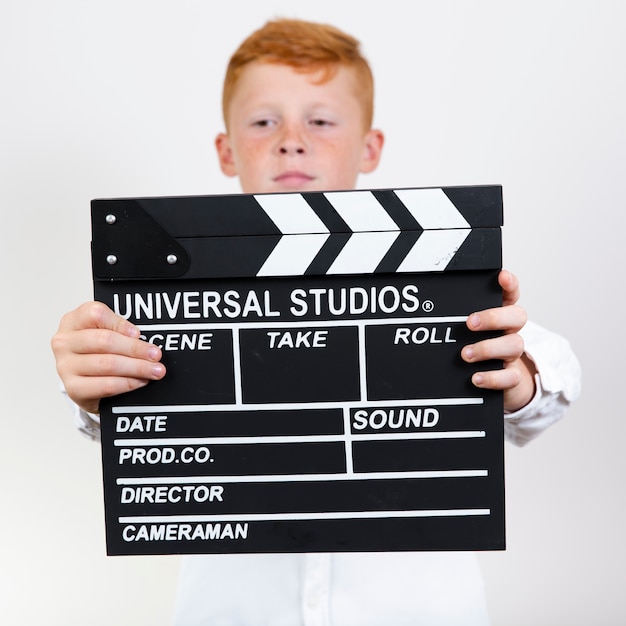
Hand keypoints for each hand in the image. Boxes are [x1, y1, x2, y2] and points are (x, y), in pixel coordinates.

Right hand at [51, 301, 165, 413]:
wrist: (83, 381)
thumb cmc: (97, 352)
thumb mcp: (104, 333)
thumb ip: (120, 330)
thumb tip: (146, 340)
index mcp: (73, 321)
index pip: (95, 314)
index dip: (120, 323)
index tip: (138, 333)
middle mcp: (65, 342)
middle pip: (104, 341)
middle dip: (135, 348)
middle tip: (155, 355)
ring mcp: (66, 366)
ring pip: (107, 364)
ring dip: (137, 368)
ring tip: (154, 370)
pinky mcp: (74, 389)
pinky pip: (106, 386)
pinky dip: (128, 383)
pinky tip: (140, 381)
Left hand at [461, 270, 536, 411]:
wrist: (494, 379)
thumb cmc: (473, 346)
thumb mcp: (464, 328)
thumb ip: (454, 316)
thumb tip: (423, 307)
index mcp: (499, 315)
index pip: (510, 294)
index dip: (509, 284)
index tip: (501, 277)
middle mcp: (508, 331)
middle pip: (517, 316)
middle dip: (493, 317)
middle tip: (470, 323)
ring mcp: (511, 353)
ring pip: (514, 345)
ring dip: (488, 348)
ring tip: (466, 354)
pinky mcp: (511, 376)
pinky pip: (510, 377)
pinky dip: (493, 377)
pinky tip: (476, 377)